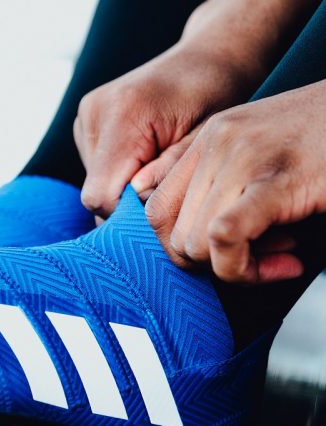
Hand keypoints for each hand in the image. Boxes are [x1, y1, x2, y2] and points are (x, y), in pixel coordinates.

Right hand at [74, 0, 314, 217]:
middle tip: (167, 188)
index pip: (100, 196)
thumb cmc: (217, 94)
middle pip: (94, 192)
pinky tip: (146, 155)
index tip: (162, 208)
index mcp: (123, 114)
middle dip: (129, 200)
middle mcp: (95, 113)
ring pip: (93, 183)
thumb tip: (136, 200)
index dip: (128, 214)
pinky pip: (95, 168)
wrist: (207, 56)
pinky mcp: (84, 120)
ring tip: (159, 164)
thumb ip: (171, 171)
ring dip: (124, 187)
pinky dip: (119, 172)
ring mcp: (85, 115)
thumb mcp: (206, 136)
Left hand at [146, 80, 325, 283]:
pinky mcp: (278, 178)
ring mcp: (244, 156)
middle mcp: (217, 142)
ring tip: (282, 255)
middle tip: (262, 258)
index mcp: (208, 138)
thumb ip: (207, 176)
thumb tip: (153, 205)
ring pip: (195, 242)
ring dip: (237, 269)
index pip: (155, 210)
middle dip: (210, 263)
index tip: (227, 253)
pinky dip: (246, 267)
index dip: (181, 247)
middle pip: (170, 232)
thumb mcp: (259, 151)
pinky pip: (224, 234)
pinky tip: (290, 263)